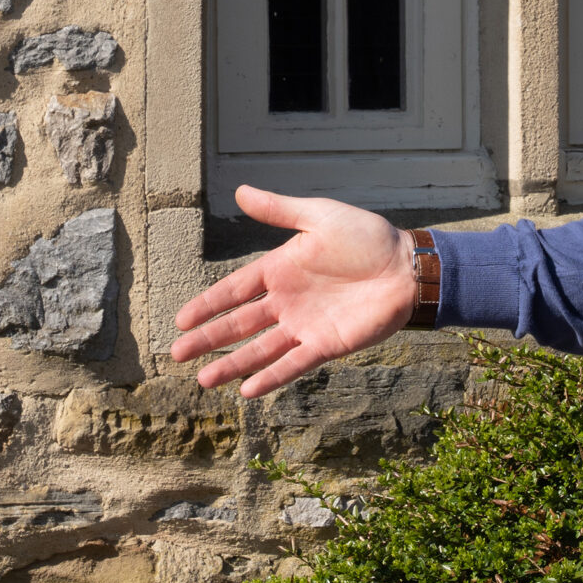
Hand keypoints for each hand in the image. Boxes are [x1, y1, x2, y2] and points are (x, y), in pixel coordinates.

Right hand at [171, 188, 413, 397]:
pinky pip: (293, 364)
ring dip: (232, 364)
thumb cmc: (367, 238)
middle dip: (207, 339)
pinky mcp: (326, 345)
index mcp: (280, 270)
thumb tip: (239, 191)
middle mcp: (286, 302)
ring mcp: (304, 326)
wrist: (407, 267)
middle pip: (238, 324)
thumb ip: (279, 210)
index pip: (234, 291)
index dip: (207, 304)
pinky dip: (270, 377)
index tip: (180, 320)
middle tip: (176, 354)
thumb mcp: (319, 216)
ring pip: (259, 349)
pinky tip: (247, 391)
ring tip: (203, 380)